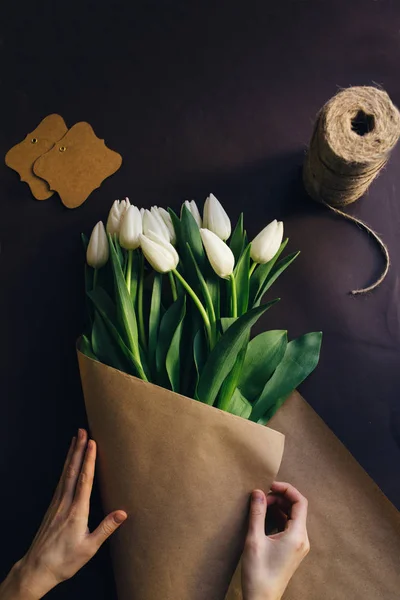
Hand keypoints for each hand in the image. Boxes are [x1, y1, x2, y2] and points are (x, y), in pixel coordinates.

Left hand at [0, 429, 126, 599]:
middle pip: (73, 471)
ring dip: (70, 455)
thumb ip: (106, 528)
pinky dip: (65, 467)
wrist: (37, 568)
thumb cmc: (65, 560)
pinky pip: (60, 481)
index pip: (84, 480)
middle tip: (82, 431)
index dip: (89, 460)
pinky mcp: (52, 507)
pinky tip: (67, 463)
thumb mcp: (90, 548)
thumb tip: (123, 513)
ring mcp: (57, 504)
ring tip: (75, 439)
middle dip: (78, 449)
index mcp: (77, 512)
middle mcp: (65, 503)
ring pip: (65, 474)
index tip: (92, 443)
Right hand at [241, 481, 309, 599]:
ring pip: (293, 517)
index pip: (300, 502)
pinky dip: (278, 518)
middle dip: (279, 498)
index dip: (287, 489)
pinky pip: (289, 526)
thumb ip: (257, 513)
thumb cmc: (258, 573)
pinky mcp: (293, 550)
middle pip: (297, 508)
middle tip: (261, 498)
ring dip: (278, 508)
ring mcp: (299, 546)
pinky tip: (264, 519)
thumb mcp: (254, 540)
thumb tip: (258, 492)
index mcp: (297, 536)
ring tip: (261, 507)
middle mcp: (302, 539)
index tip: (270, 485)